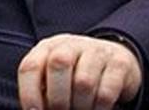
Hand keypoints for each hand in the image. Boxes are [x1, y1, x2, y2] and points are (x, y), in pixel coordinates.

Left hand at [17, 34, 141, 109]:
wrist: (113, 57)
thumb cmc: (75, 73)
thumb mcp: (54, 78)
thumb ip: (42, 91)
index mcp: (48, 48)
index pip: (30, 66)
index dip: (29, 94)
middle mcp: (71, 45)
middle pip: (58, 64)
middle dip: (57, 98)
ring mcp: (97, 51)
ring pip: (83, 82)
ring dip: (80, 106)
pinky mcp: (119, 63)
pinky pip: (106, 92)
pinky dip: (99, 108)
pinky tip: (97, 109)